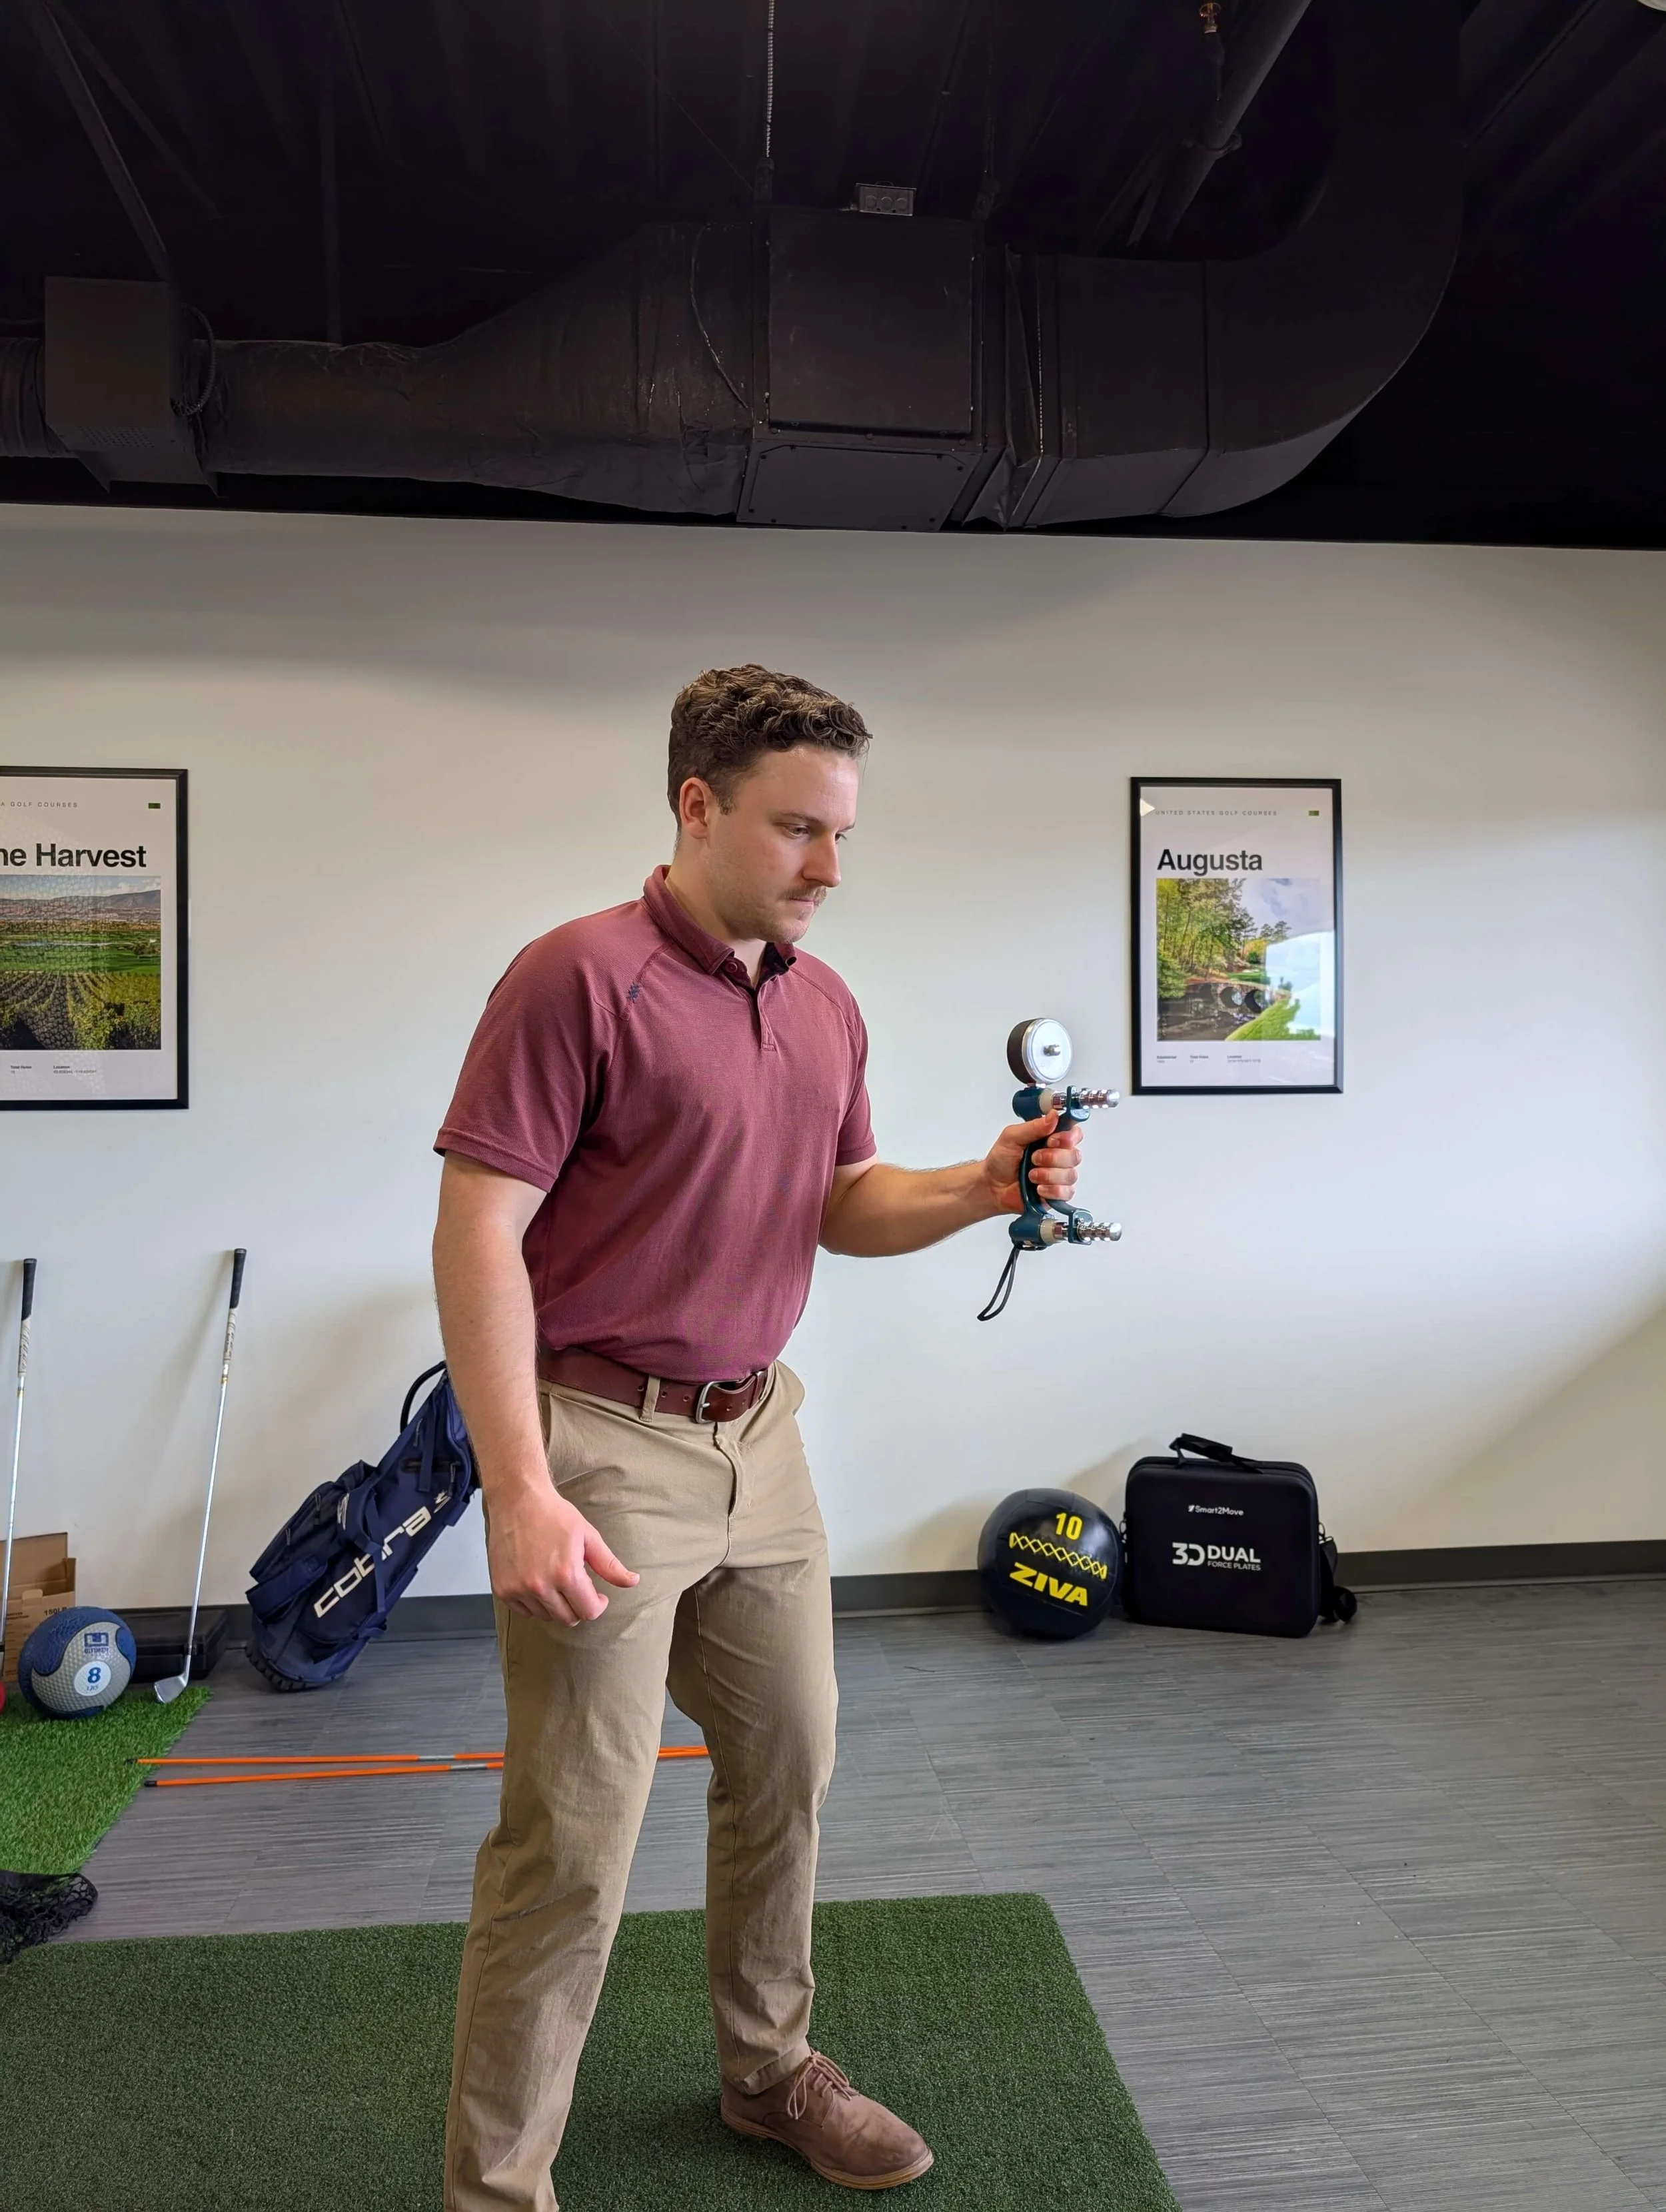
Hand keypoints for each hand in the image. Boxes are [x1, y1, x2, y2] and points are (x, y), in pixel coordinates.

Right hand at [486, 1479, 638, 1625]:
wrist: (517, 1500)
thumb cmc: (554, 1515)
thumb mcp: (588, 1536)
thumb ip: (609, 1565)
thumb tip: (633, 1582)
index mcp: (566, 1574)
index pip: (588, 1612)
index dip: (597, 1605)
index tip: (598, 1596)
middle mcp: (540, 1586)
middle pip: (568, 1619)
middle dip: (578, 1606)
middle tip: (578, 1587)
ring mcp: (518, 1589)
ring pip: (546, 1616)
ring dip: (556, 1605)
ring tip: (557, 1580)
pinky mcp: (502, 1589)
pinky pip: (525, 1612)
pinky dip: (534, 1603)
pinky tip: (539, 1582)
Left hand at [981, 1111, 1082, 1216]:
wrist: (992, 1186)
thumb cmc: (1001, 1160)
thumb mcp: (1011, 1137)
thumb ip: (1033, 1127)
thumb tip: (1054, 1115)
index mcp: (1051, 1138)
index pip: (1074, 1133)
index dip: (1068, 1137)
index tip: (1051, 1140)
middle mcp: (1059, 1156)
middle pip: (1074, 1155)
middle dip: (1052, 1158)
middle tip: (1034, 1159)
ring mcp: (1059, 1176)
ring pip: (1070, 1175)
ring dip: (1048, 1175)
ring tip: (1031, 1175)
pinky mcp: (1058, 1193)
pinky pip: (1067, 1192)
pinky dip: (1052, 1190)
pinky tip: (1038, 1189)